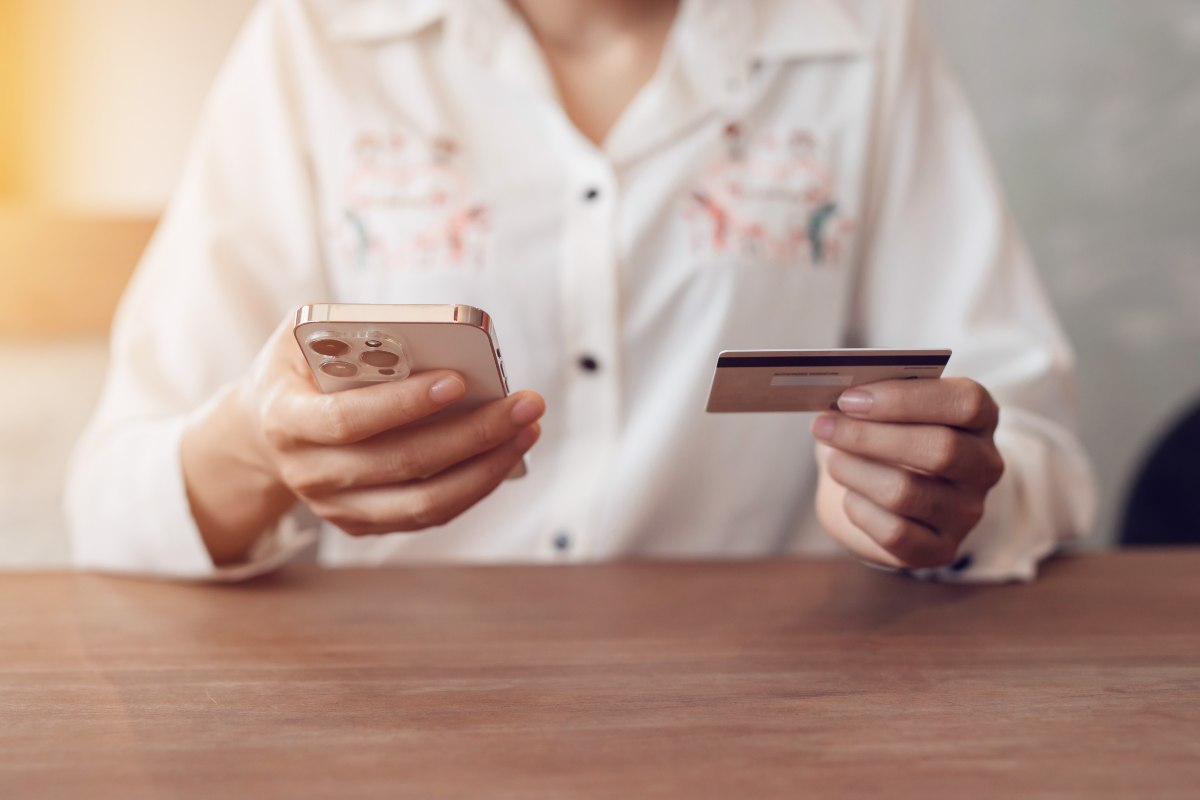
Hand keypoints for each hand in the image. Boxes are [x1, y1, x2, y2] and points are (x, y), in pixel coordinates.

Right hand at [182, 317, 543, 563]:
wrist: (265, 429)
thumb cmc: (302, 367)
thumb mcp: (305, 335)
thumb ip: (351, 333)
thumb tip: (425, 339)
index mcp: (286, 419)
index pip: (348, 419)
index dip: (403, 404)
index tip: (459, 381)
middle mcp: (308, 473)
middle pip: (401, 463)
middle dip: (473, 433)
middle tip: (525, 403)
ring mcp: (336, 508)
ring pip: (424, 503)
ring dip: (487, 468)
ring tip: (527, 429)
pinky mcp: (364, 524)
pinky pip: (429, 515)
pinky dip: (475, 486)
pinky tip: (507, 452)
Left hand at [810, 377, 1003, 569]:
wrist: (879, 497)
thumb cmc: (884, 440)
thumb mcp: (884, 411)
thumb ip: (872, 398)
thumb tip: (835, 402)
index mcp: (980, 418)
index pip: (964, 402)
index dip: (904, 398)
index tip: (850, 398)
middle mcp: (984, 466)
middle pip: (940, 449)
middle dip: (869, 436)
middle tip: (824, 426)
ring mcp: (966, 512)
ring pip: (907, 492)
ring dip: (855, 471)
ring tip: (832, 459)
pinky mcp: (939, 550)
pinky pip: (893, 531)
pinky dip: (859, 508)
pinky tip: (849, 495)